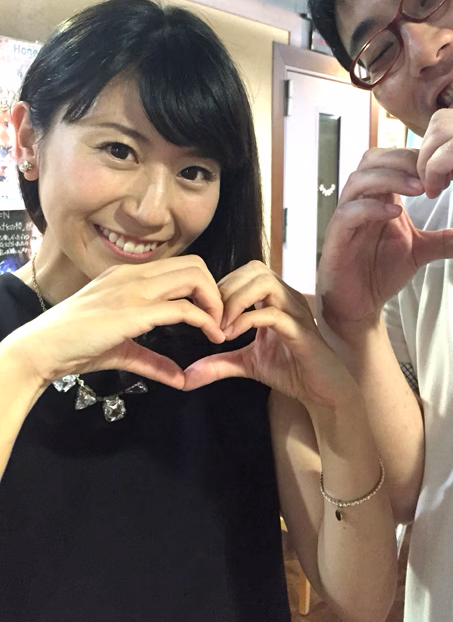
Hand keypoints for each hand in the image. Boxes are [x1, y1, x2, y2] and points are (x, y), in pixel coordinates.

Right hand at [6, 255, 225, 388]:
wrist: (41, 349)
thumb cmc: (75, 345)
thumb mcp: (122, 349)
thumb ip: (153, 360)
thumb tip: (180, 378)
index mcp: (129, 276)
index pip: (181, 266)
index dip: (203, 288)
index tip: (211, 315)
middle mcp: (134, 275)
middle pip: (195, 265)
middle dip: (216, 291)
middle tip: (220, 320)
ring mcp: (134, 289)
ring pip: (194, 277)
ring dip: (215, 302)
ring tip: (219, 328)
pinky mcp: (134, 311)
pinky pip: (183, 308)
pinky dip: (205, 321)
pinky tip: (211, 336)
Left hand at [183, 261, 356, 408]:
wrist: (322, 391)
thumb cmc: (290, 370)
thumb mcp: (247, 364)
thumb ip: (219, 363)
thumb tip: (186, 377)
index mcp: (275, 299)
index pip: (246, 272)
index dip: (222, 286)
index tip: (204, 311)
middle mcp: (288, 298)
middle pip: (254, 269)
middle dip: (226, 289)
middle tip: (210, 317)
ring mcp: (297, 312)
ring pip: (265, 283)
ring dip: (236, 301)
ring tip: (221, 326)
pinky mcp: (302, 332)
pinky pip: (273, 314)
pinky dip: (248, 320)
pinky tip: (232, 336)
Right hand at [317, 147, 452, 335]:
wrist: (359, 303)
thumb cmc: (382, 270)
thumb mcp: (423, 250)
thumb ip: (450, 239)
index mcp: (380, 195)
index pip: (392, 158)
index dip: (417, 157)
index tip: (446, 167)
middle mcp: (361, 199)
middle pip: (373, 158)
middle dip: (403, 159)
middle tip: (432, 172)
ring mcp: (346, 215)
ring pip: (359, 179)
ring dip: (389, 178)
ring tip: (419, 188)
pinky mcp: (336, 235)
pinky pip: (350, 211)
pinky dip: (371, 207)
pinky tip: (395, 212)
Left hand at [417, 104, 452, 249]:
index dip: (444, 146)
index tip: (440, 175)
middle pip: (447, 118)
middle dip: (427, 150)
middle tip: (430, 182)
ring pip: (443, 127)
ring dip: (426, 159)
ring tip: (431, 188)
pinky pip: (452, 148)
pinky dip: (434, 168)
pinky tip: (438, 191)